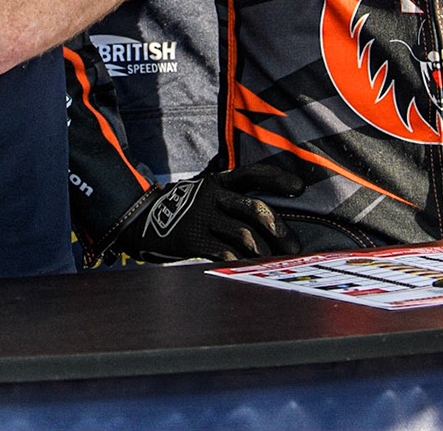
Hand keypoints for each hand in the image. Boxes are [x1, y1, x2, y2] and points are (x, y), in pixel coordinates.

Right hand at [105, 162, 302, 262]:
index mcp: (218, 181)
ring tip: (275, 262)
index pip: (252, 174)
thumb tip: (271, 222)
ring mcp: (202, 216)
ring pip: (244, 234)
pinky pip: (224, 252)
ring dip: (264, 251)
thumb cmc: (185, 211)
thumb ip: (232, 200)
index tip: (299, 189)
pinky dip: (240, 262)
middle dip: (279, 229)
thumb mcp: (205, 194)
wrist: (142, 220)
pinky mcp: (192, 238)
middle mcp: (212, 195)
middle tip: (294, 247)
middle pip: (254, 208)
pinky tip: (250, 268)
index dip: (277, 179)